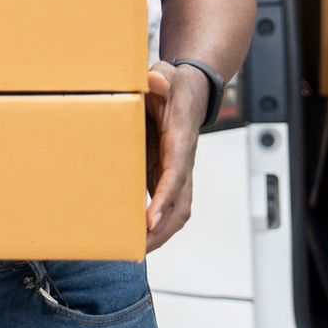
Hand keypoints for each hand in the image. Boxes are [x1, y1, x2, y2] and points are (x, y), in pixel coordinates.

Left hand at [144, 60, 206, 252]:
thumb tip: (155, 80)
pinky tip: (135, 236)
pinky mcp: (169, 176)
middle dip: (162, 230)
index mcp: (181, 140)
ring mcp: (178, 172)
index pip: (175, 175)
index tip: (150, 219)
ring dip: (160, 234)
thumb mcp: (168, 76)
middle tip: (138, 248)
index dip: (163, 199)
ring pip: (177, 212)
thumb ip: (160, 78)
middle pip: (181, 205)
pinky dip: (155, 225)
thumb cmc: (176, 86)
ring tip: (135, 251)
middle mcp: (183, 162)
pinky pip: (167, 206)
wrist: (191, 92)